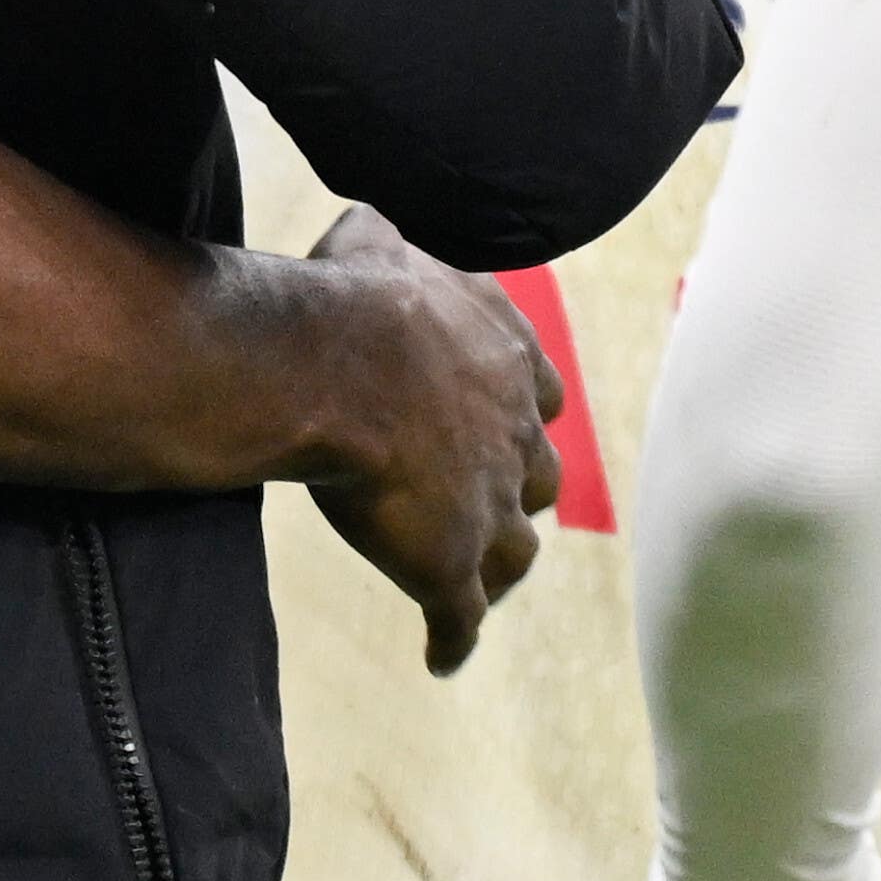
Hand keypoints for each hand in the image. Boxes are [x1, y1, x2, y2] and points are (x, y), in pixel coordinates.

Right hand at [294, 209, 560, 669]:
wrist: (343, 361)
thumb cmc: (357, 296)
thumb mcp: (377, 240)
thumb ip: (386, 240)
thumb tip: (368, 222)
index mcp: (508, 361)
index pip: (537, 394)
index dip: (517, 412)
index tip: (504, 419)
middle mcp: (517, 438)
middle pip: (537, 480)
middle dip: (514, 491)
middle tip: (483, 504)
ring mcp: (491, 507)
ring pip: (513, 554)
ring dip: (496, 568)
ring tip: (475, 585)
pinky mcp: (452, 564)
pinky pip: (461, 618)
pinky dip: (454, 639)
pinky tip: (442, 658)